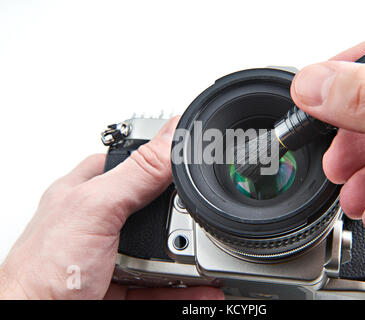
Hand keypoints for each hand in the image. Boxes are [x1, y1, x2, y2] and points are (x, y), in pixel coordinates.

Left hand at [0, 116, 223, 299]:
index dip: (159, 160)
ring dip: (186, 255)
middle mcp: (99, 221)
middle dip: (178, 218)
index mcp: (87, 191)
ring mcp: (111, 255)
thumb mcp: (96, 209)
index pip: (129, 162)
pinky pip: (160, 284)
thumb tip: (173, 135)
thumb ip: (137, 173)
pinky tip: (200, 288)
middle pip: (151, 210)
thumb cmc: (42, 272)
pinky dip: (183, 288)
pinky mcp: (121, 285)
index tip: (190, 165)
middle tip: (195, 223)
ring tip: (203, 258)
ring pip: (158, 249)